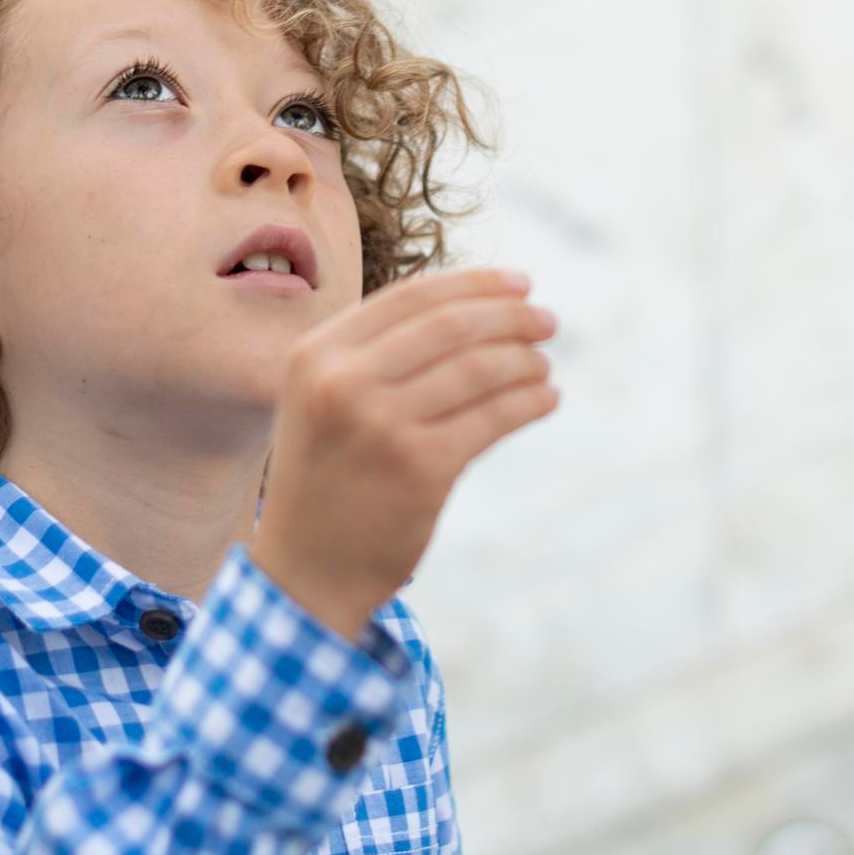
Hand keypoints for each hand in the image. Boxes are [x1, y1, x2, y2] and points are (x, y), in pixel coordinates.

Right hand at [250, 267, 558, 640]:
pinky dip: (530, 401)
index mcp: (316, 356)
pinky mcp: (421, 468)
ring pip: (479, 369)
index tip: (521, 284)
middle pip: (451, 326)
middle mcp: (343, 383)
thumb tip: (473, 306)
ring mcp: (381, 425)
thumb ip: (375, 353)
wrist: (305, 570)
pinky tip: (547, 399)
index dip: (476, 284)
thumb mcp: (322, 400)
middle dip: (511, 317)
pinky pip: (494, 417)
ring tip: (543, 367)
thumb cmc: (328, 478)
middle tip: (548, 322)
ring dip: (525, 361)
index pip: (412, 297)